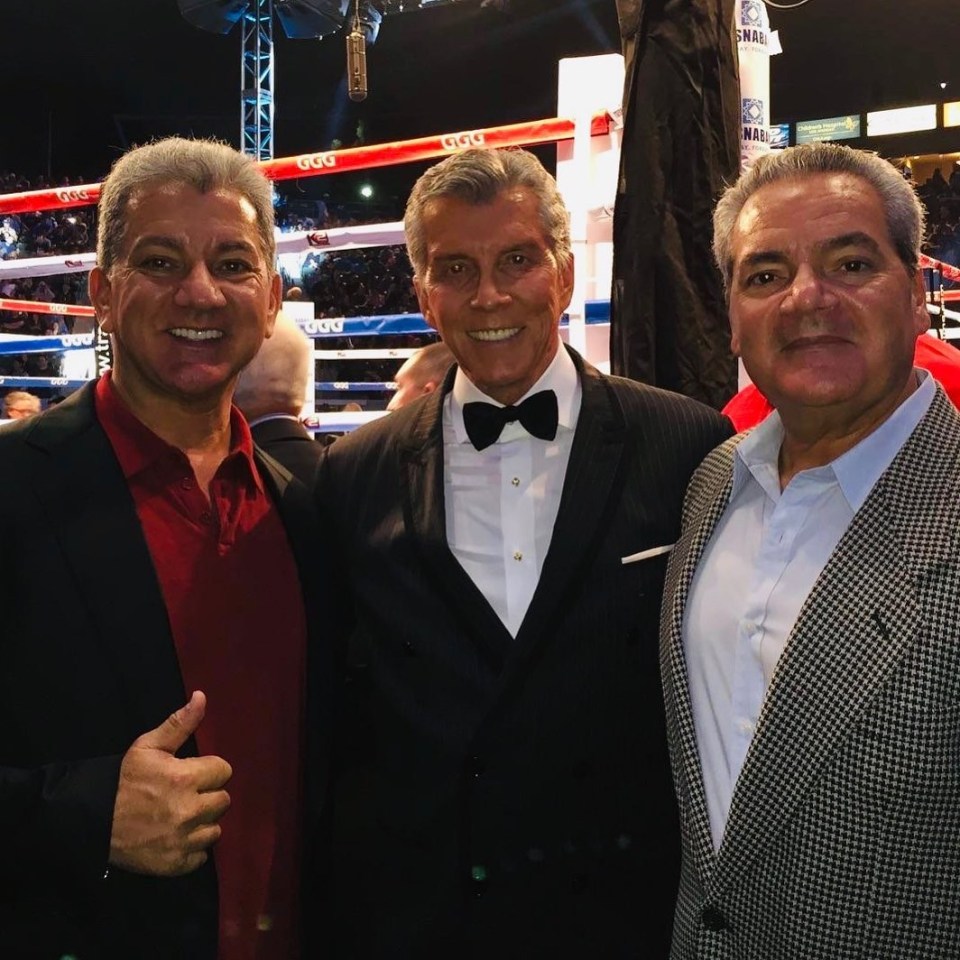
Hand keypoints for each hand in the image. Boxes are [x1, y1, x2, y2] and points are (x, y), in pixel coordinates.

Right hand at [109, 690, 231, 876]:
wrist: (93, 822)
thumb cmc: (124, 781)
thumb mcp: (148, 746)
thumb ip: (179, 723)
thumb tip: (202, 696)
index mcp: (185, 778)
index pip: (224, 770)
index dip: (208, 770)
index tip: (191, 774)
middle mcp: (189, 811)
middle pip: (223, 800)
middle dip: (207, 795)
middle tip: (185, 796)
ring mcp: (183, 840)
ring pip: (215, 829)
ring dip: (202, 823)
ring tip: (180, 817)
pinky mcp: (176, 864)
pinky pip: (202, 855)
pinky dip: (192, 848)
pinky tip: (175, 837)